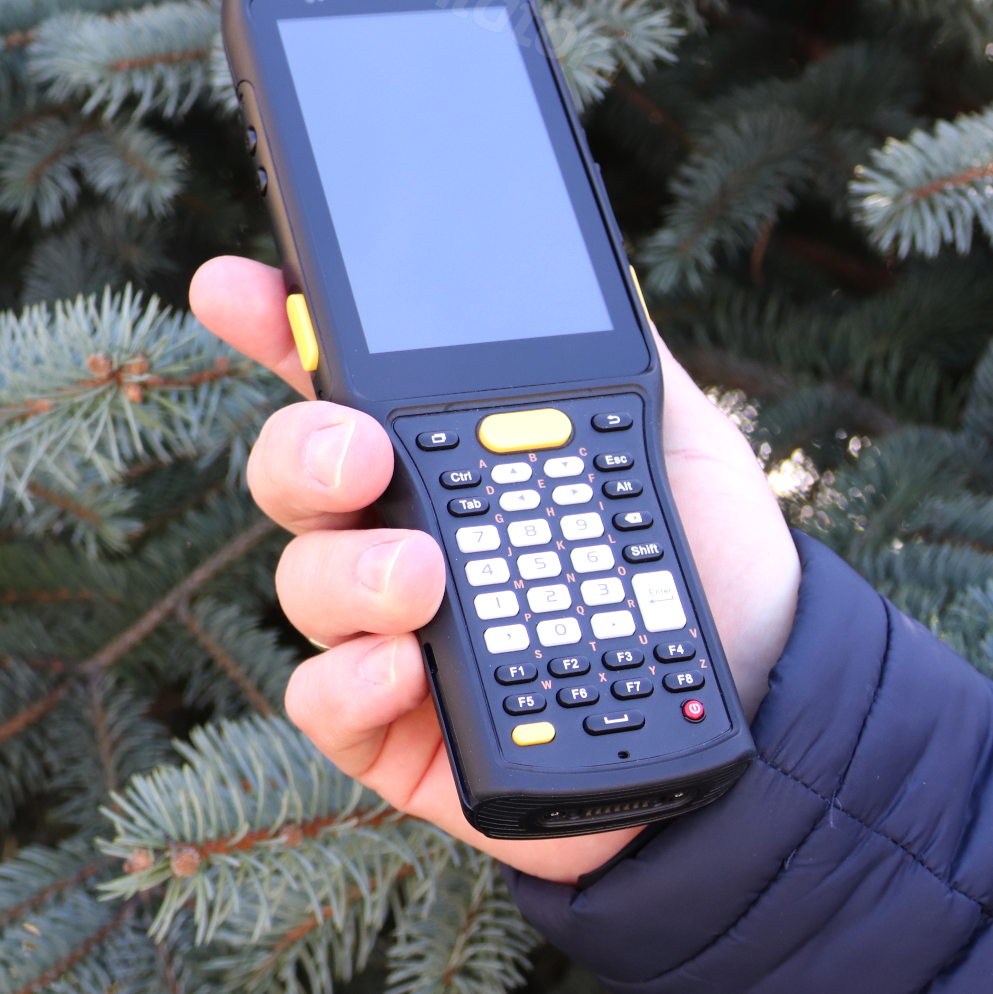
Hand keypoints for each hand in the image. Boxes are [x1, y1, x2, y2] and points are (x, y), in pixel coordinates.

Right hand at [189, 256, 800, 882]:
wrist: (762, 690)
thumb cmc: (701, 555)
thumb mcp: (664, 427)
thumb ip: (591, 348)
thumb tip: (549, 264)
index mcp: (441, 448)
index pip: (338, 375)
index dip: (273, 325)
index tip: (231, 285)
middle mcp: (394, 530)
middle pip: (293, 473)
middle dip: (303, 451)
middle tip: (360, 454)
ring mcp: (386, 630)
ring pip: (304, 582)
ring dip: (351, 572)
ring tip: (426, 576)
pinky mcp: (392, 729)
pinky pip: (323, 700)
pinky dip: (352, 679)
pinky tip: (406, 668)